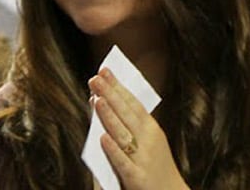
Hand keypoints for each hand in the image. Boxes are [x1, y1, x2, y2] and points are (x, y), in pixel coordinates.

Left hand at [89, 68, 186, 189]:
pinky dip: (113, 150)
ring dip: (110, 117)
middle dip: (110, 95)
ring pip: (123, 134)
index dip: (118, 87)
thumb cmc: (154, 166)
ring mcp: (143, 159)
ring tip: (97, 100)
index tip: (104, 71)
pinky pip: (123, 162)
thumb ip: (128, 124)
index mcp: (151, 129)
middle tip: (95, 78)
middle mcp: (149, 141)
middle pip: (127, 114)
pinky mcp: (137, 177)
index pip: (132, 104)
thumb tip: (102, 103)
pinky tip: (102, 139)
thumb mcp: (147, 141)